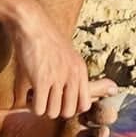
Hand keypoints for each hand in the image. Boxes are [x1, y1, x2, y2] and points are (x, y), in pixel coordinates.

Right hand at [4, 0, 93, 118]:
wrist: (31, 23)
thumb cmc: (46, 40)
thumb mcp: (68, 56)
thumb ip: (74, 76)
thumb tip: (106, 90)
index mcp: (80, 70)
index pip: (85, 104)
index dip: (70, 107)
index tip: (58, 100)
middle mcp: (73, 75)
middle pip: (68, 112)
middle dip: (54, 110)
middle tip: (45, 99)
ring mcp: (58, 78)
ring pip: (52, 112)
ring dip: (42, 108)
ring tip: (36, 96)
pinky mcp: (41, 80)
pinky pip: (39, 108)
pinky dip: (32, 107)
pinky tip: (29, 96)